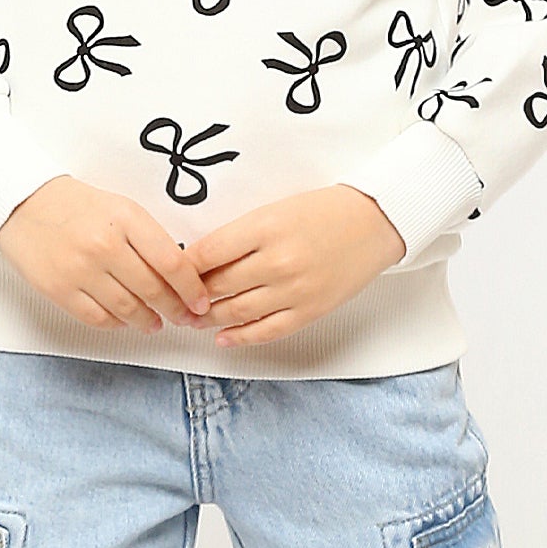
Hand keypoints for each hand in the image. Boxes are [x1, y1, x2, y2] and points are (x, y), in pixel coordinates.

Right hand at [0, 176, 216, 334]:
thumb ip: (148, 238)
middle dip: (175, 309)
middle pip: (153, 290)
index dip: (192, 289)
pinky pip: (98, 318)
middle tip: (184, 317)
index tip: (199, 300)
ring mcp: (80, 270)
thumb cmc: (75, 206)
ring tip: (155, 323)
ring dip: (148, 321)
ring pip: (128, 309)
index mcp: (125, 218)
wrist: (22, 204)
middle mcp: (104, 245)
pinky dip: (117, 324)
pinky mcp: (59, 289)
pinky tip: (125, 320)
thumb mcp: (119, 208)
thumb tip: (180, 275)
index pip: (172, 262)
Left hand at [180, 185, 406, 348]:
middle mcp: (278, 261)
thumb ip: (240, 235)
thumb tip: (201, 260)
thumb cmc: (325, 211)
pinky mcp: (310, 310)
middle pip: (217, 286)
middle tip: (174, 301)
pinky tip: (223, 336)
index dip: (182, 268)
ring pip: (236, 311)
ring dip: (208, 319)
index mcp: (265, 227)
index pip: (207, 253)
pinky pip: (266, 331)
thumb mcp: (275, 210)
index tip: (171, 273)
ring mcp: (294, 289)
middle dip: (190, 297)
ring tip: (192, 320)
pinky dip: (240, 337)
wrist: (375, 222)